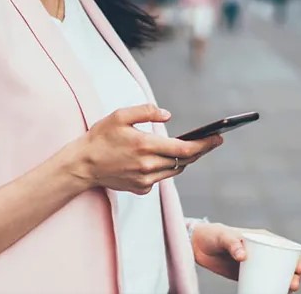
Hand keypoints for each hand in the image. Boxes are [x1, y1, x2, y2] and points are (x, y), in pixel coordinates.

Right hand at [76, 104, 221, 194]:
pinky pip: (161, 178)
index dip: (204, 144)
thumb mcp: (120, 115)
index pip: (185, 148)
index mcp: (146, 146)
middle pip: (184, 161)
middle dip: (200, 151)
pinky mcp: (140, 188)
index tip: (218, 138)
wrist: (82, 165)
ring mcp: (145, 180)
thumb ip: (146, 112)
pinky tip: (161, 159)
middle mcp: (148, 166)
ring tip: (191, 147)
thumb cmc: (100, 137)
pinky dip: (165, 168)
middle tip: (212, 141)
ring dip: (184, 159)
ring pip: (174, 170)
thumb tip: (168, 115)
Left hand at [191, 223, 300, 291]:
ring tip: (286, 291)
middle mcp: (262, 250)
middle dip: (293, 275)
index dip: (296, 257)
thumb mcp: (223, 237)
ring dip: (284, 283)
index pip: (285, 246)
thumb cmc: (213, 235)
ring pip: (275, 274)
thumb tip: (243, 256)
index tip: (298, 269)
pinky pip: (262, 281)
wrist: (198, 246)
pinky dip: (270, 288)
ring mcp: (255, 263)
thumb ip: (232, 244)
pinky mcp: (246, 274)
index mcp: (262, 238)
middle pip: (283, 263)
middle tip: (293, 284)